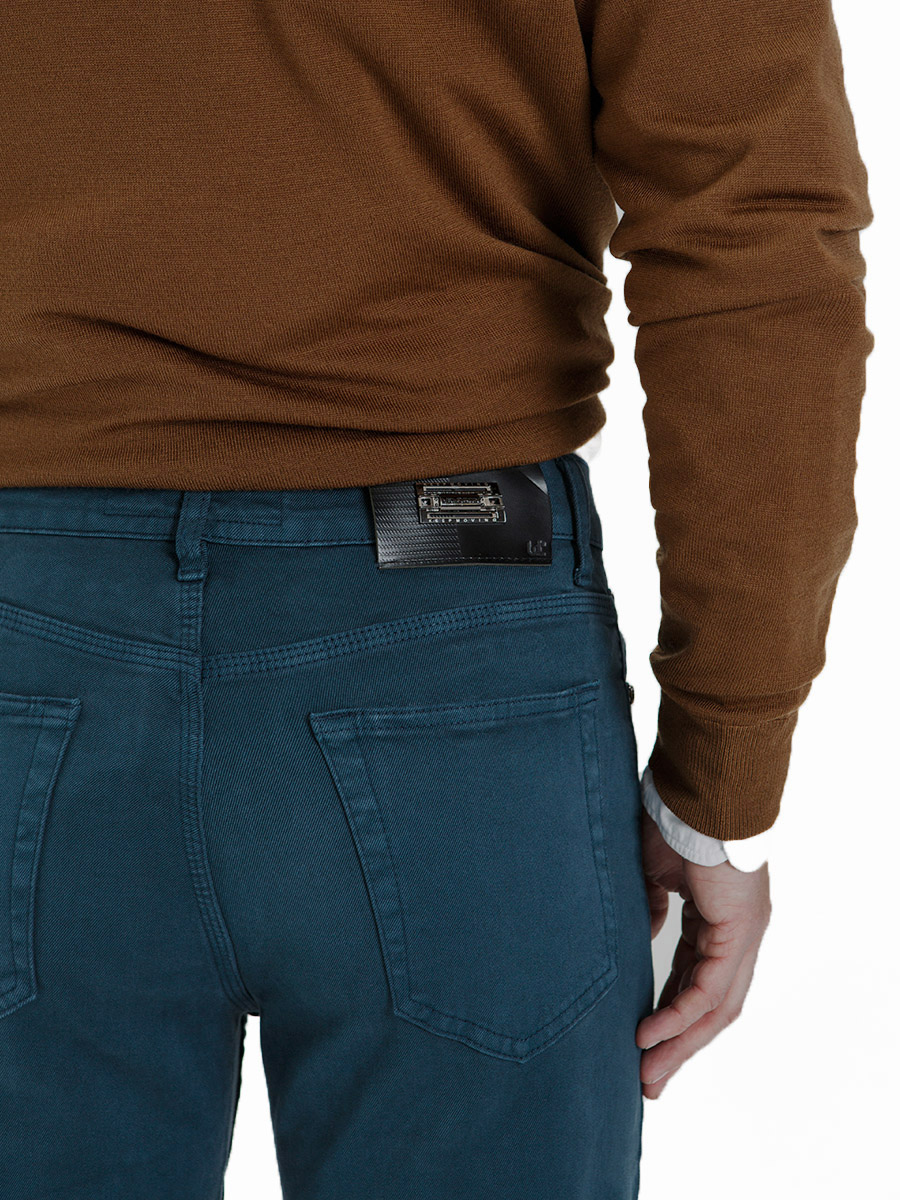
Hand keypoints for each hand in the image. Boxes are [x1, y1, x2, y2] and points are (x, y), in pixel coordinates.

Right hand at [636, 806, 770, 1098]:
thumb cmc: (674, 818)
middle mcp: (738, 933)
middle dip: (679, 1046)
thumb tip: (645, 936)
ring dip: (679, 1044)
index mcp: (720, 919)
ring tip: (648, 1072)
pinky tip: (651, 1034)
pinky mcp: (738, 933)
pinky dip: (679, 1016)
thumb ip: (651, 908)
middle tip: (649, 1078)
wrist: (696, 792)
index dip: (671, 1013)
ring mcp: (743, 935)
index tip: (642, 1041)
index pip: (698, 981)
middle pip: (712, 1006)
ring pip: (715, 1007)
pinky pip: (708, 989)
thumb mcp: (653, 874)